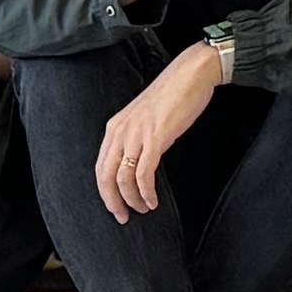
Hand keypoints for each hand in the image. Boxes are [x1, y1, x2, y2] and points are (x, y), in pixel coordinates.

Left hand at [91, 41, 226, 217]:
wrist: (191, 74)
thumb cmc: (173, 94)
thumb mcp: (144, 117)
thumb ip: (135, 136)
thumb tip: (136, 160)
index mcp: (115, 127)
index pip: (101, 167)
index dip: (105, 192)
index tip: (116, 206)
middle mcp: (120, 131)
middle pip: (106, 176)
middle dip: (113, 201)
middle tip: (124, 217)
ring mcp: (136, 134)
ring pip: (123, 178)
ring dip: (132, 199)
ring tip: (144, 208)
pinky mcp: (155, 138)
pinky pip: (144, 174)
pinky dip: (146, 192)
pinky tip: (153, 200)